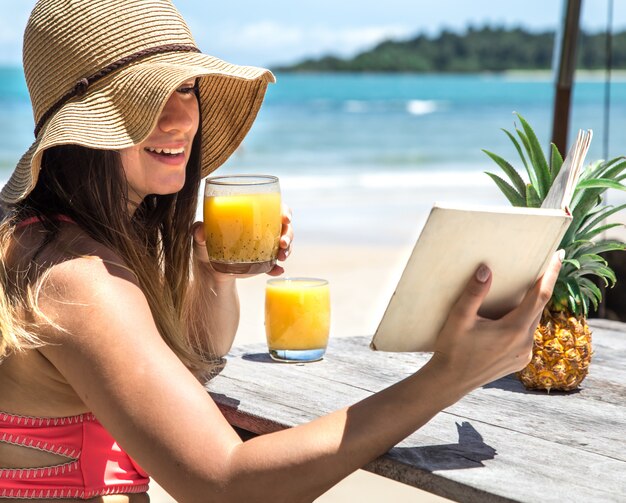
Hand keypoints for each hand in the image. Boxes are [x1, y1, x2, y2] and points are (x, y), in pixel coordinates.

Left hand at [191, 203, 293, 278]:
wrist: (209, 270)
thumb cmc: (206, 246)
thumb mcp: (201, 238)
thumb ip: (198, 232)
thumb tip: (200, 230)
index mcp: (251, 216)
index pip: (274, 208)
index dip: (285, 211)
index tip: (285, 218)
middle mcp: (262, 229)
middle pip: (284, 226)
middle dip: (288, 234)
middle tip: (283, 243)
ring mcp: (265, 246)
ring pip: (284, 244)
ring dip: (287, 250)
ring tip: (281, 257)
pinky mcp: (263, 263)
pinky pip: (275, 264)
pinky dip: (277, 268)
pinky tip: (277, 271)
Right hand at [430, 250, 562, 391]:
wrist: (450, 381)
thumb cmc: (452, 348)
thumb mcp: (459, 318)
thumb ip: (474, 293)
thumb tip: (486, 269)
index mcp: (513, 330)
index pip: (540, 295)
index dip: (551, 274)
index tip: (558, 256)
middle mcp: (524, 343)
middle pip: (539, 308)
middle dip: (542, 286)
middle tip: (544, 265)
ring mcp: (523, 354)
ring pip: (532, 322)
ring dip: (531, 305)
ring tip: (526, 288)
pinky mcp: (518, 361)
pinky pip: (526, 335)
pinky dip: (523, 321)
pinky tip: (512, 315)